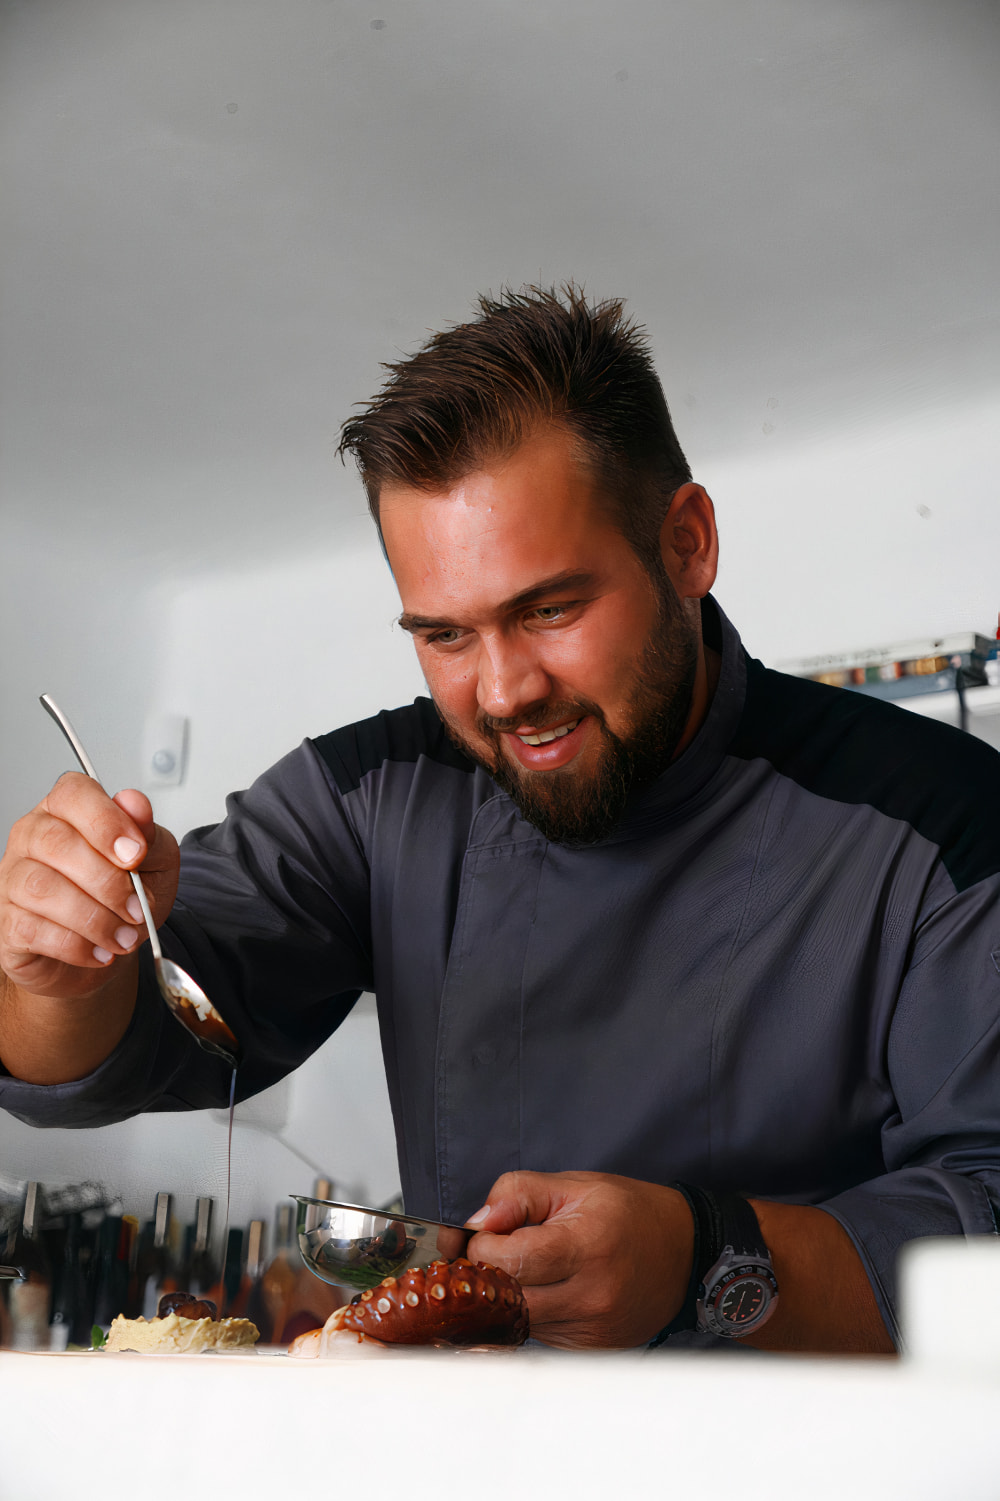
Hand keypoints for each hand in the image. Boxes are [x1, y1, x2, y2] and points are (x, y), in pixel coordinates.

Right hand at [0, 772, 179, 1000]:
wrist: (108, 948)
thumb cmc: (125, 897)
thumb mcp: (155, 862)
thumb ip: (148, 834)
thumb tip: (135, 804)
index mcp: (67, 810)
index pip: (73, 794)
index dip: (107, 821)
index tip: (136, 854)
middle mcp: (32, 837)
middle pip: (56, 843)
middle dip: (107, 882)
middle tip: (137, 908)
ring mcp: (12, 879)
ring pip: (42, 888)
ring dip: (94, 918)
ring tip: (124, 936)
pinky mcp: (7, 923)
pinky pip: (33, 930)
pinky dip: (76, 945)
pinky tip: (100, 951)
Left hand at [464, 1169, 693, 1348]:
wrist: (685, 1254)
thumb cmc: (629, 1213)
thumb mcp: (575, 1185)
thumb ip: (519, 1194)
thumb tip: (478, 1222)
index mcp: (588, 1246)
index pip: (509, 1259)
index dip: (483, 1246)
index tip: (488, 1233)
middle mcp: (592, 1295)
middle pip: (508, 1296)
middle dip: (489, 1272)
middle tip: (499, 1250)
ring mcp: (593, 1329)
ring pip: (519, 1320)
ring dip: (509, 1295)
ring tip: (529, 1267)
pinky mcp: (593, 1348)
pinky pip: (541, 1335)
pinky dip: (534, 1312)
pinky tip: (550, 1289)